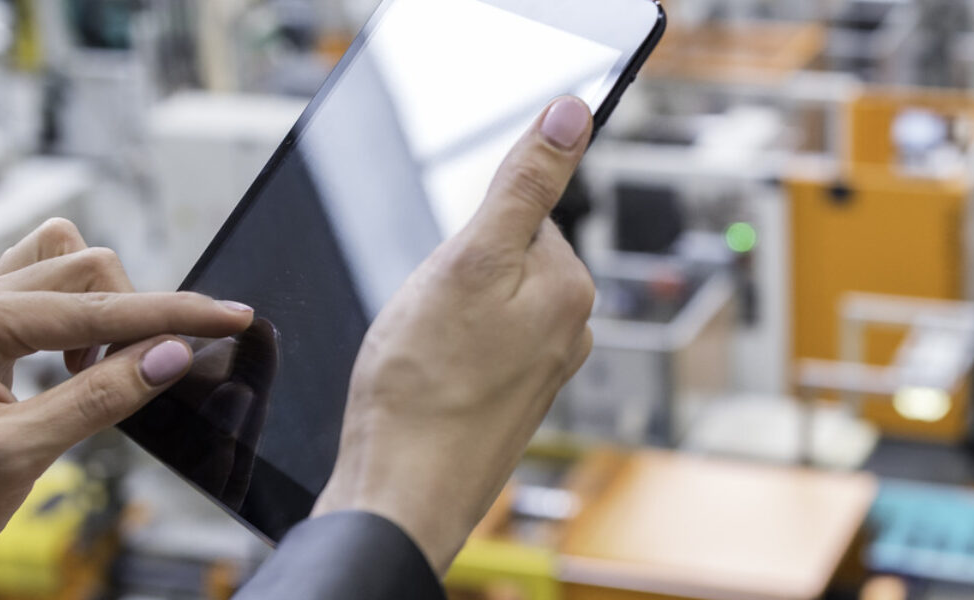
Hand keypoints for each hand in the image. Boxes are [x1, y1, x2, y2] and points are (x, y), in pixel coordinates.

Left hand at [0, 219, 253, 588]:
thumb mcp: (21, 457)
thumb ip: (100, 399)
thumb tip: (171, 354)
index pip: (94, 306)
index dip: (172, 313)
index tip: (232, 317)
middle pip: (83, 265)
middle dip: (134, 313)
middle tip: (149, 375)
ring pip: (61, 262)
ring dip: (102, 305)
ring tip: (97, 372)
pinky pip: (41, 288)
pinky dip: (78, 315)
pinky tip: (75, 366)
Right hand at [312, 97, 596, 571]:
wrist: (401, 493)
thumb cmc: (423, 387)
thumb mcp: (469, 259)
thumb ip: (524, 184)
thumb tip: (572, 115)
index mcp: (572, 287)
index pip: (520, 214)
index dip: (466, 234)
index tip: (445, 273)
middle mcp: (570, 330)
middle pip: (500, 258)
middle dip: (454, 274)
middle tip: (426, 318)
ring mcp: (541, 370)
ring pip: (480, 305)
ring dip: (443, 316)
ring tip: (422, 354)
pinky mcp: (509, 401)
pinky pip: (470, 348)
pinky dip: (441, 354)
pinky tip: (422, 381)